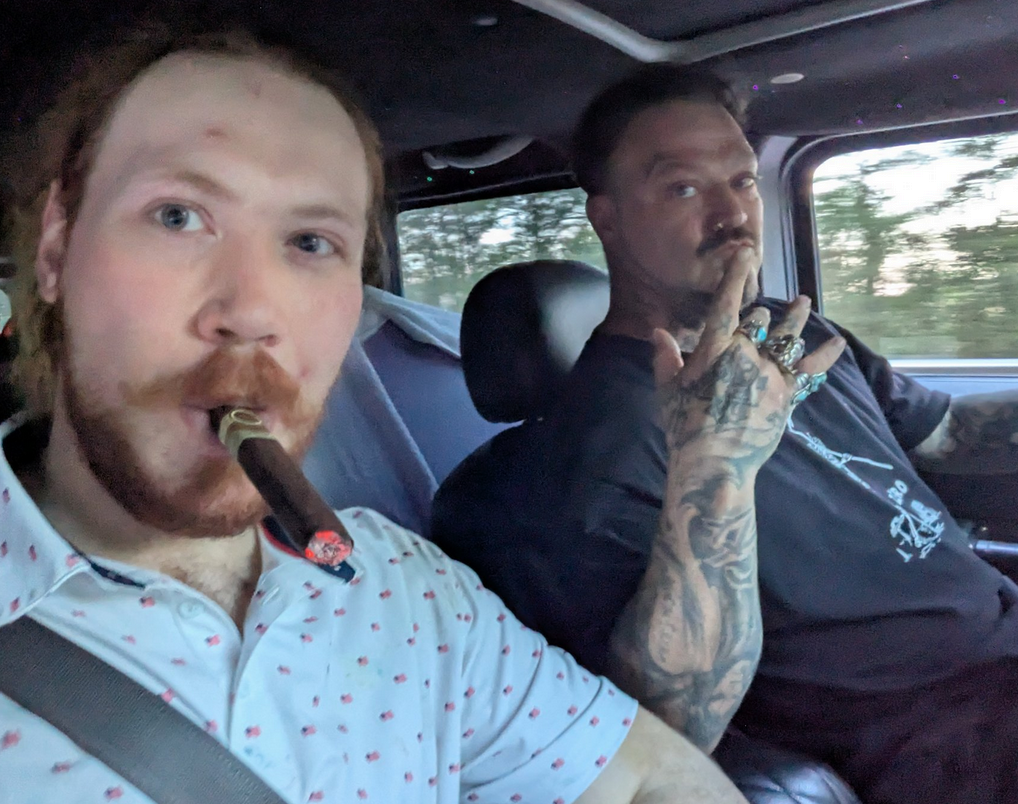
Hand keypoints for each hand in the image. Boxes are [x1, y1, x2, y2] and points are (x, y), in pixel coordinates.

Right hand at [652, 247, 844, 472]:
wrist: (715, 460)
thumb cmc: (684, 425)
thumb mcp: (667, 390)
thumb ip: (665, 358)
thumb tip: (658, 333)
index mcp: (713, 348)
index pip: (726, 302)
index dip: (737, 275)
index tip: (747, 253)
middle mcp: (745, 352)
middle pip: (757, 321)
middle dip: (758, 315)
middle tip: (761, 313)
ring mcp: (769, 372)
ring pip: (786, 336)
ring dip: (796, 318)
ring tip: (804, 303)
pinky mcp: (787, 393)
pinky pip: (811, 369)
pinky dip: (826, 355)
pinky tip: (838, 343)